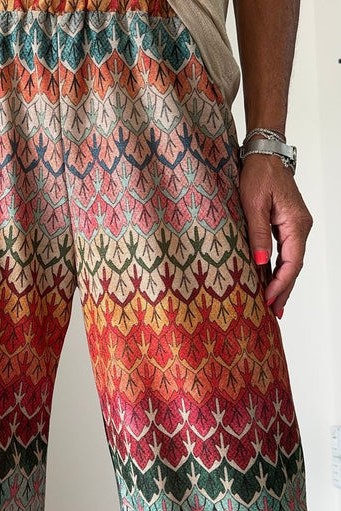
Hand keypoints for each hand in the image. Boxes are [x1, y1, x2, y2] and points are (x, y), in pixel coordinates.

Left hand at [238, 154, 312, 317]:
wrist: (264, 155)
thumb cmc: (258, 175)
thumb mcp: (253, 205)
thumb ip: (258, 234)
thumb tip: (260, 263)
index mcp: (296, 224)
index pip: (292, 262)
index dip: (280, 284)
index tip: (268, 300)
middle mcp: (300, 226)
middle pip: (294, 265)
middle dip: (284, 290)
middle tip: (273, 312)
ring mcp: (295, 225)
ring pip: (291, 260)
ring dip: (282, 281)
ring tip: (272, 302)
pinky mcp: (286, 223)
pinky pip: (285, 251)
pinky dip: (279, 267)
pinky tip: (270, 278)